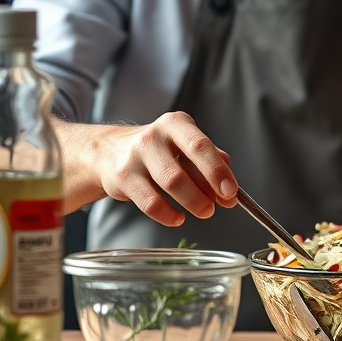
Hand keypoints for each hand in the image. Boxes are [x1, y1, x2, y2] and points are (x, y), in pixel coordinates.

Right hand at [65, 112, 238, 226]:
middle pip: (183, 168)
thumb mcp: (185, 144)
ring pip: (169, 185)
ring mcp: (136, 156)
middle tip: (218, 206)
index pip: (201, 146)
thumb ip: (211, 162)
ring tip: (204, 211)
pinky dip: (168, 215)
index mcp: (176, 123)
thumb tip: (230, 191)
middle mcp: (154, 136)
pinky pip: (150, 203)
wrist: (110, 151)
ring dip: (192, 202)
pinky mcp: (123, 178)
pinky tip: (178, 217)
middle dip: (205, 190)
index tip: (231, 190)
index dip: (218, 170)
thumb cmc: (158, 149)